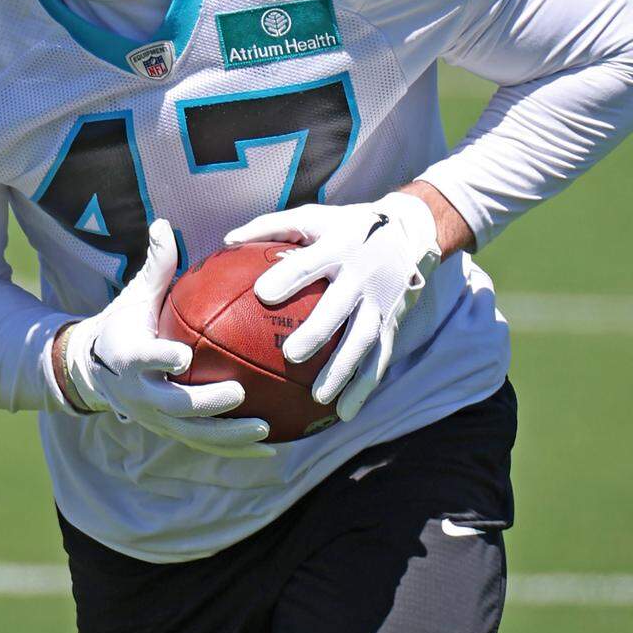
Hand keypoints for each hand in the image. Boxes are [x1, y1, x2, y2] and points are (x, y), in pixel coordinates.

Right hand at [59, 219, 271, 459]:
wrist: (94, 371)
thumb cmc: (125, 325)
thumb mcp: (136, 297)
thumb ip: (156, 267)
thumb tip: (163, 223)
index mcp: (128, 356)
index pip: (143, 359)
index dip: (160, 360)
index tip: (183, 357)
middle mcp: (140, 393)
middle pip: (173, 404)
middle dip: (205, 403)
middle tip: (238, 393)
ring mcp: (155, 418)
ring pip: (193, 434)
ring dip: (229, 435)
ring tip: (266, 430)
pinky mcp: (170, 432)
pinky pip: (206, 443)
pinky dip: (237, 448)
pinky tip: (273, 448)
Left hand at [224, 193, 440, 422]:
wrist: (406, 234)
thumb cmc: (342, 227)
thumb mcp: (310, 218)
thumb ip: (268, 227)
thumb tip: (226, 241)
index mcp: (338, 246)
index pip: (311, 262)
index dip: (290, 276)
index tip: (263, 294)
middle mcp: (362, 275)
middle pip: (340, 306)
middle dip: (319, 331)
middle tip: (291, 355)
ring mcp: (380, 303)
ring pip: (364, 340)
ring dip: (344, 370)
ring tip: (319, 398)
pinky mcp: (391, 324)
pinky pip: (379, 359)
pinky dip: (363, 388)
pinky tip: (343, 414)